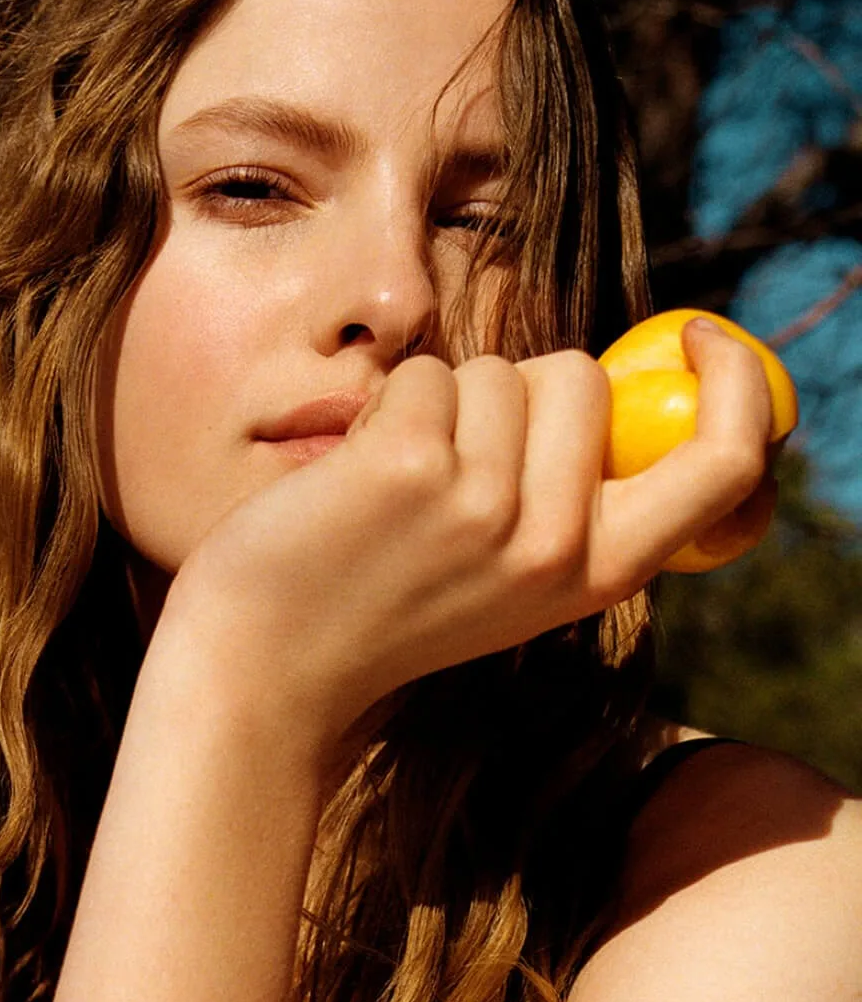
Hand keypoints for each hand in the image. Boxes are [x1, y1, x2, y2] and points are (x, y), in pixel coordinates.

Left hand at [158, 319, 772, 764]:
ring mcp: (484, 503)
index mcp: (599, 573)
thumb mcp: (509, 578)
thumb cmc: (380, 605)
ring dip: (442, 402)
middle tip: (449, 465)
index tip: (698, 336)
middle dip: (515, 391)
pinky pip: (424, 373)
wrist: (267, 666)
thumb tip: (600, 381)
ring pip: (496, 369)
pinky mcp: (410, 466)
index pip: (724, 463)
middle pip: (582, 377)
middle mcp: (556, 543)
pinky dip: (387, 405)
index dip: (735, 382)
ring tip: (394, 483)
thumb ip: (570, 499)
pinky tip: (353, 476)